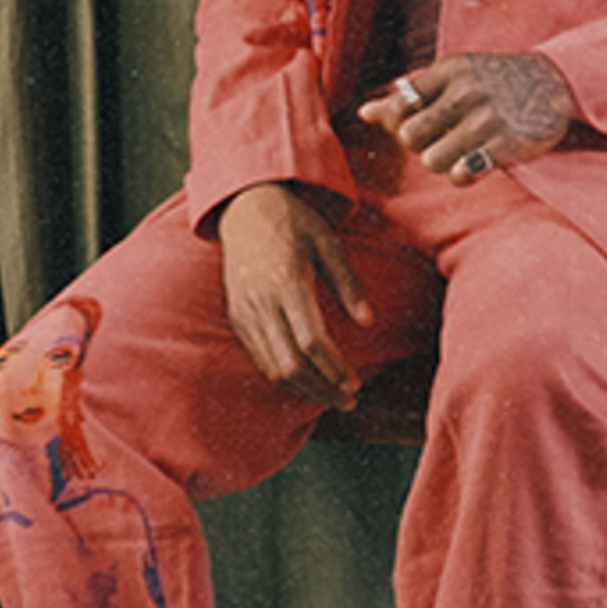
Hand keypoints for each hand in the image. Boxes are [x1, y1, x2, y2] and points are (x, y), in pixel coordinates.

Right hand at [216, 182, 371, 405]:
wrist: (246, 207)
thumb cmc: (294, 223)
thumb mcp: (328, 243)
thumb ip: (348, 283)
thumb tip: (369, 322)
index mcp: (287, 282)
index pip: (311, 341)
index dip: (334, 369)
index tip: (355, 383)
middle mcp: (261, 302)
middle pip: (290, 364)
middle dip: (321, 389)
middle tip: (348, 400)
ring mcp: (245, 312)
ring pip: (272, 368)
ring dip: (303, 389)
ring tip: (331, 397)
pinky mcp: (237, 317)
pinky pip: (259, 358)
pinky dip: (283, 376)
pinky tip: (306, 381)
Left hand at [356, 51, 580, 184]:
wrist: (556, 81)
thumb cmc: (494, 80)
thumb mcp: (455, 75)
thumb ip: (411, 93)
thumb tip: (365, 114)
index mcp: (449, 69)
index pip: (399, 105)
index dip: (400, 123)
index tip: (420, 122)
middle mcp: (466, 91)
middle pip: (409, 137)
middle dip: (418, 146)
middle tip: (439, 139)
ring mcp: (486, 118)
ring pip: (431, 161)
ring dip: (441, 162)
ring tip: (458, 151)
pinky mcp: (505, 144)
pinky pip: (460, 175)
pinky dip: (461, 175)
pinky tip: (474, 163)